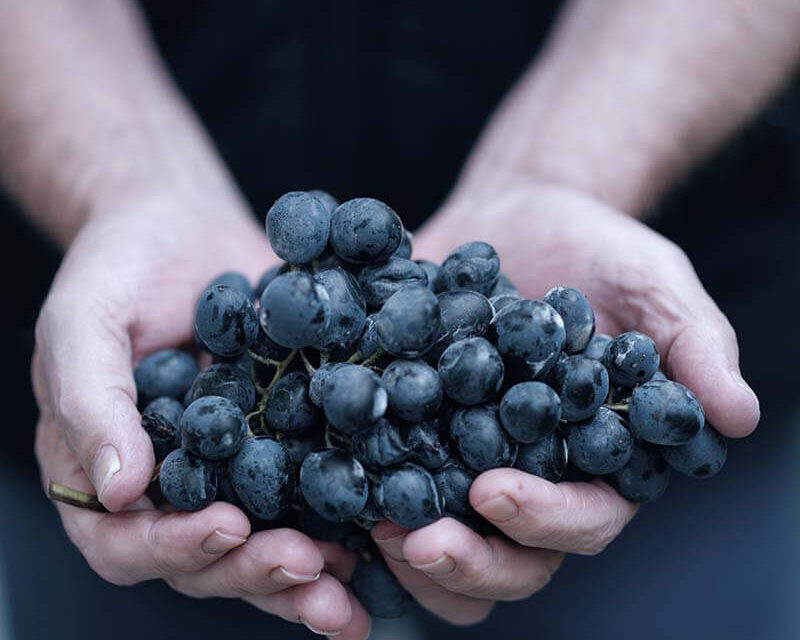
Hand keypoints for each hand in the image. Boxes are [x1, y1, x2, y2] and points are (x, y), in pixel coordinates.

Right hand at [33, 198, 370, 639]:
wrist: (184, 225)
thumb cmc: (117, 267)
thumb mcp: (84, 323)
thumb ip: (92, 403)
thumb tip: (119, 493)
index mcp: (105, 472)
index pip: (125, 542)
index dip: (175, 547)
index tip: (229, 525)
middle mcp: (170, 487)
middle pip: (204, 559)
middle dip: (255, 571)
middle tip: (308, 566)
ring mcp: (230, 471)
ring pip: (261, 541)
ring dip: (304, 570)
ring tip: (347, 578)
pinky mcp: (282, 443)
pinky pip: (306, 490)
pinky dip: (339, 516)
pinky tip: (377, 524)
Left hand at [372, 180, 759, 623]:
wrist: (518, 216)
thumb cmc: (598, 254)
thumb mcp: (653, 285)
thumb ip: (695, 346)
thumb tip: (740, 415)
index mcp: (592, 465)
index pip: (579, 521)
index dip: (540, 521)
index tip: (491, 490)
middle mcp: (527, 479)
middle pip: (504, 559)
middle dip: (462, 559)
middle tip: (411, 537)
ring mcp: (458, 460)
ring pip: (438, 544)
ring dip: (404, 551)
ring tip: (366, 523)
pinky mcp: (405, 431)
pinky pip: (378, 480)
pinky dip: (351, 492)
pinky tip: (321, 474)